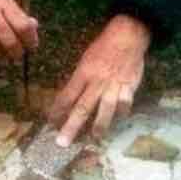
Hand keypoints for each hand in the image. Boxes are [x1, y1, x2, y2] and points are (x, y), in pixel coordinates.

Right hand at [0, 0, 38, 64]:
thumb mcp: (3, 2)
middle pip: (10, 43)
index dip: (30, 40)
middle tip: (17, 55)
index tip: (31, 46)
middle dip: (17, 53)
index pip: (23, 27)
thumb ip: (19, 16)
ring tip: (0, 50)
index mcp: (2, 2)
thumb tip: (34, 30)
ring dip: (1, 55)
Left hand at [49, 15, 148, 146]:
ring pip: (105, 110)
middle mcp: (97, 82)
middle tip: (62, 143)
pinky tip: (118, 119)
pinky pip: (125, 104)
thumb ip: (80, 78)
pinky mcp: (129, 86)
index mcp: (83, 73)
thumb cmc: (103, 46)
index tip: (51, 123)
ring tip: (93, 139)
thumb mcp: (86, 59)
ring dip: (98, 126)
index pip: (67, 95)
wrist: (128, 36)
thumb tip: (71, 97)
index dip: (58, 110)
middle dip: (71, 126)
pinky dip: (122, 113)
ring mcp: (114, 85)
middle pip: (83, 107)